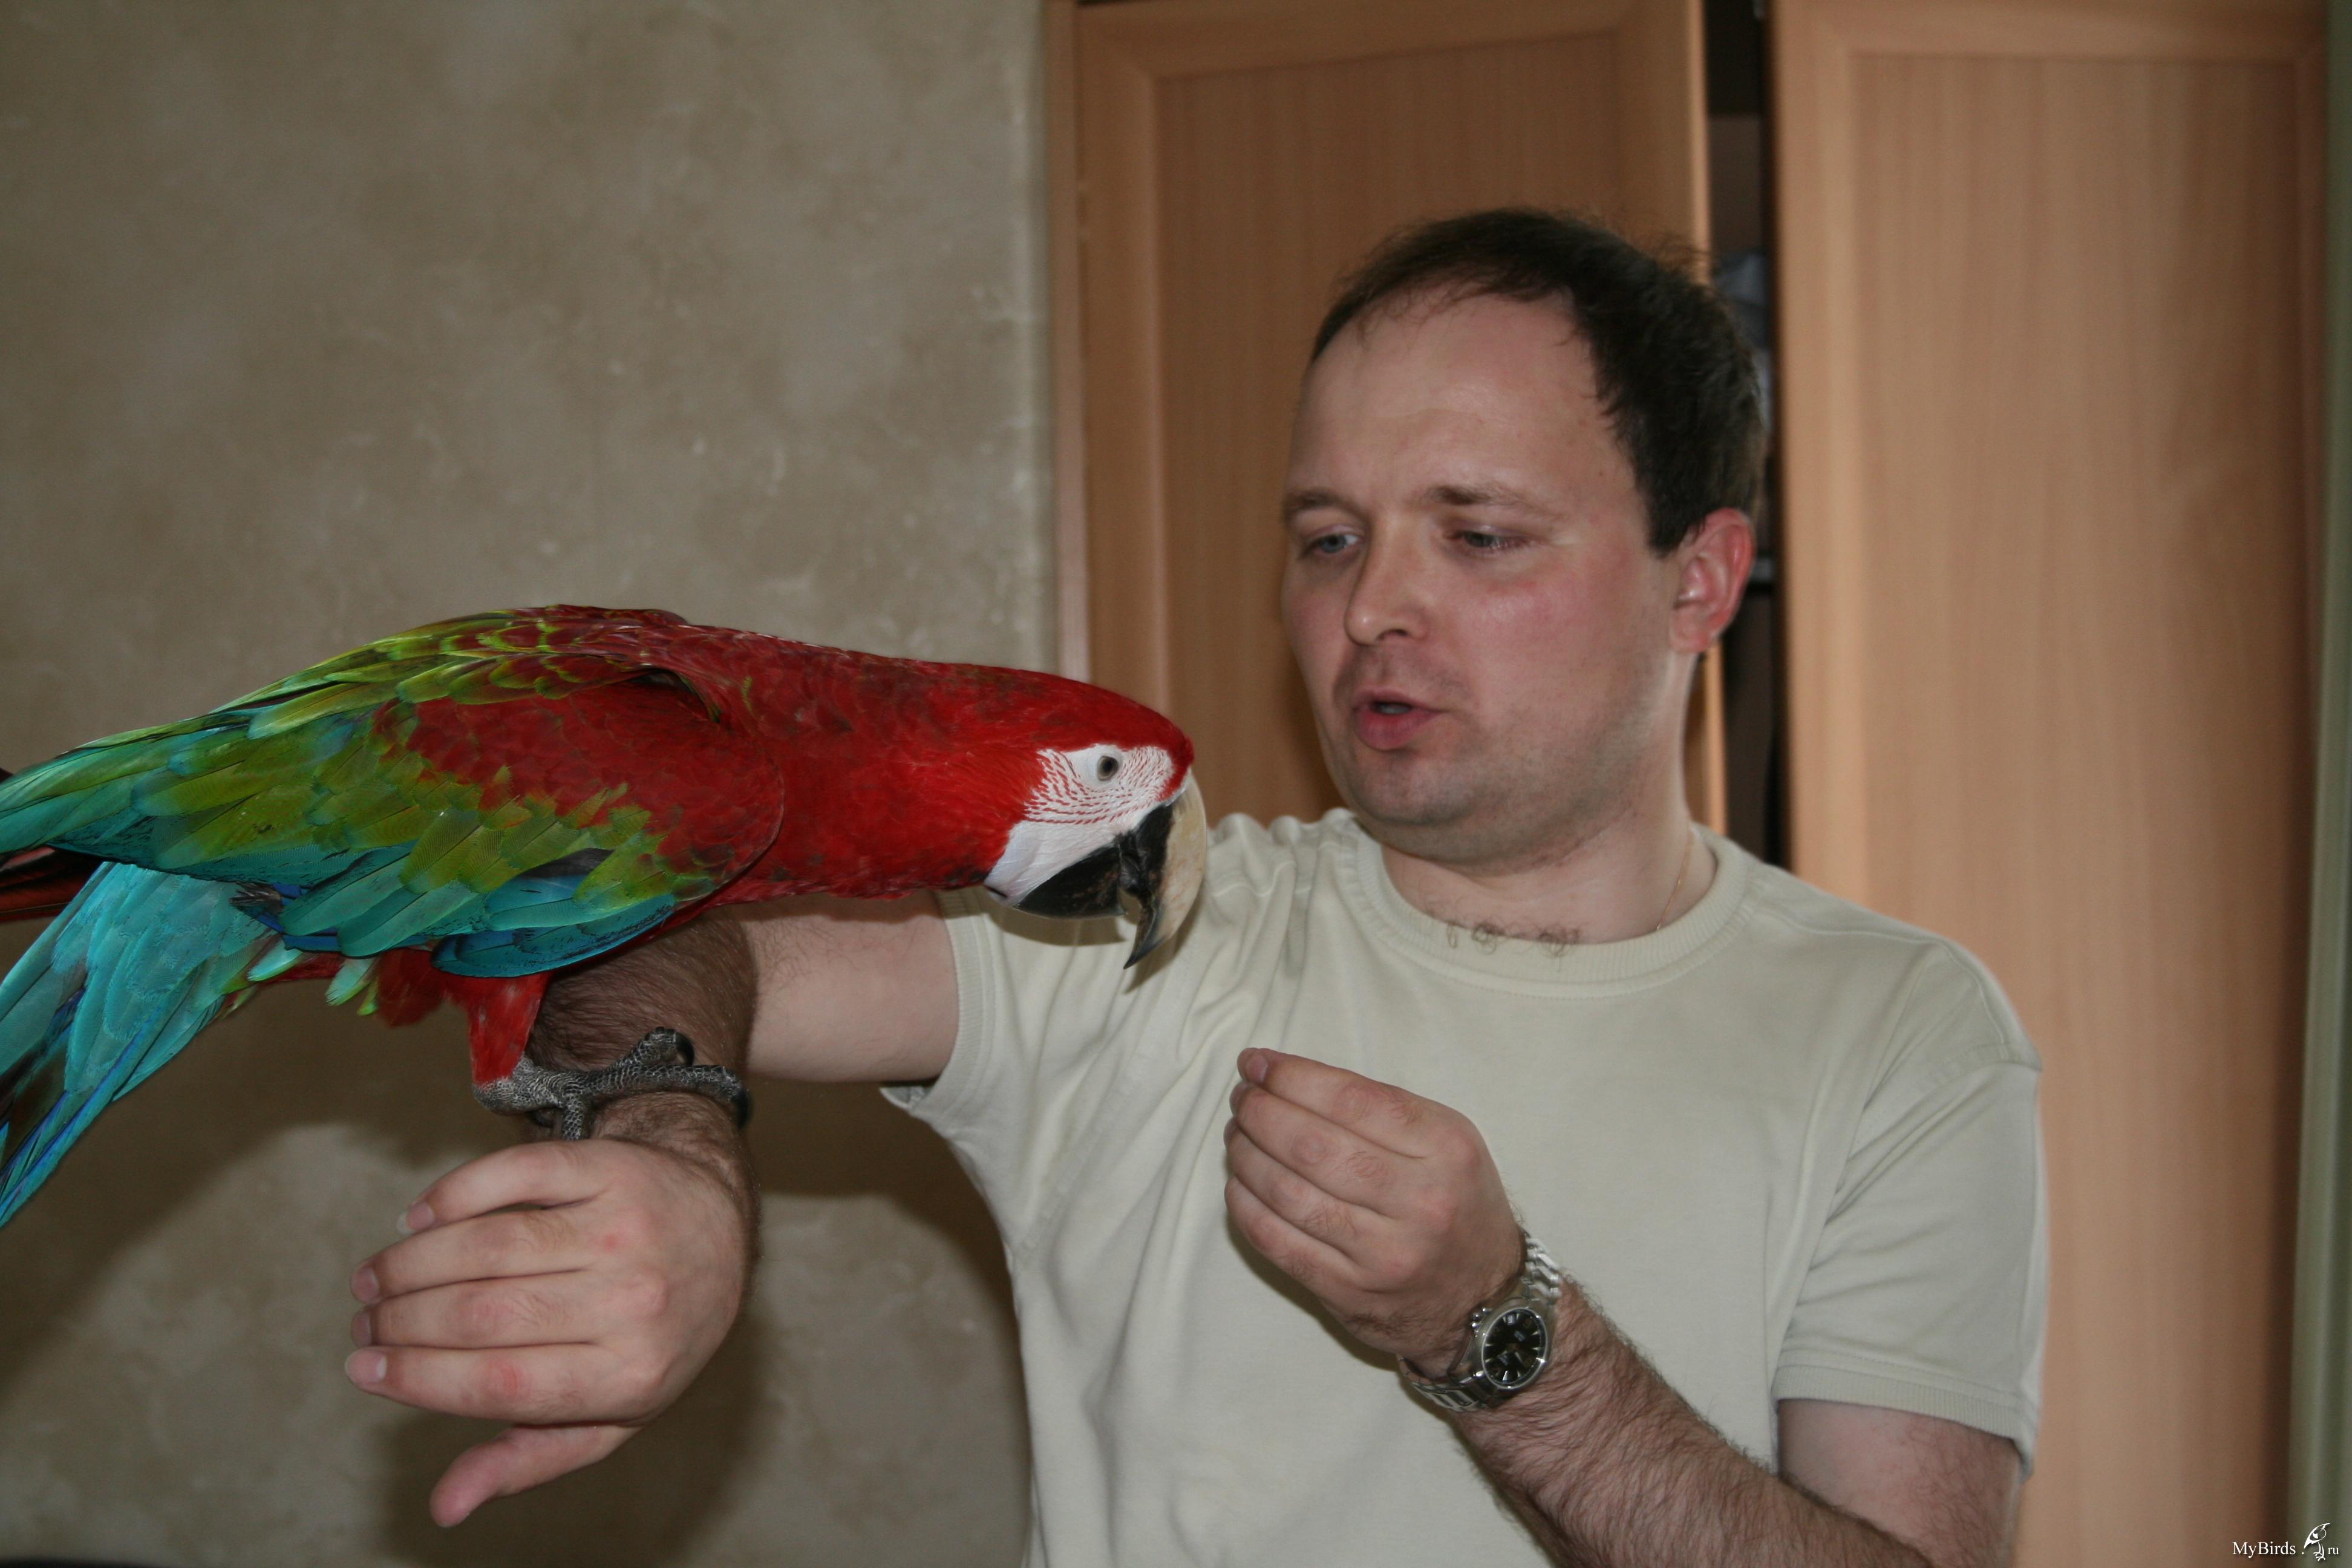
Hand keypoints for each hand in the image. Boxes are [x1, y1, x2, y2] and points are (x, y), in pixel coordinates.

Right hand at [345, 1137, 752, 1525]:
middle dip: (402, 1321)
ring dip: (412, 1262)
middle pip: (483, 1313)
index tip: (363, 1367)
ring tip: (375, 1278)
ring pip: (489, 1244)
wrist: (718, 1234)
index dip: (417, 1377)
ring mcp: (628, 1229)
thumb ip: (530, 1459)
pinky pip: (519, 1173)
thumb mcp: (609, 1412)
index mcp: (629, 1375)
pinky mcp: (617, 1169)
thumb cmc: (652, 1336)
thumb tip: (445, 1508)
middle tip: (365, 1322)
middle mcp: (634, 1301)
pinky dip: (455, 1193)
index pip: (499, 1383)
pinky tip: (419, 1218)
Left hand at [1223, 1047, 1521, 1371]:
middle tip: (1242, 1098)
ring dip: (1246, 1154)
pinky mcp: (1349, 1294)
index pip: (1351, 1099)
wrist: (1482, 1300)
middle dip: (1261, 1111)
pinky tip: (1240, 1183)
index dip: (1292, 1076)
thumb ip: (1378, 1107)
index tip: (1256, 1063)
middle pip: (1312, 1144)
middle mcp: (1419, 1202)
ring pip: (1287, 1192)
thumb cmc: (1454, 1203)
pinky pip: (1277, 1242)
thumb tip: (1284, 1074)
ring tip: (1237, 1134)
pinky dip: (1245, 1206)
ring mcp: (1382, 1255)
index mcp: (1446, 1149)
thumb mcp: (1445, 1142)